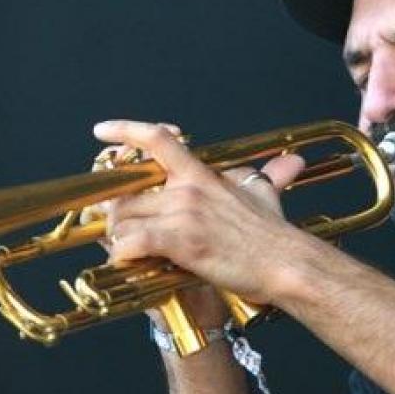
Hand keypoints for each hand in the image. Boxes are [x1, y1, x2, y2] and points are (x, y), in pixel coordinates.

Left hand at [91, 120, 306, 307]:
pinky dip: (123, 255)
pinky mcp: (180, 242)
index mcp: (202, 175)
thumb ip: (270, 175)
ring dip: (119, 239)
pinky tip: (130, 262)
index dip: (124, 130)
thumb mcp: (267, 195)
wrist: (286, 262)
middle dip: (116, 215)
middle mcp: (187, 189)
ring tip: (130, 253)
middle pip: (127, 193)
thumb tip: (292, 162)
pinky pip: (131, 243)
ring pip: (123, 220)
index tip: (102, 131)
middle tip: (121, 231)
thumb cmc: (275, 234)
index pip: (156, 139)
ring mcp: (182, 214)